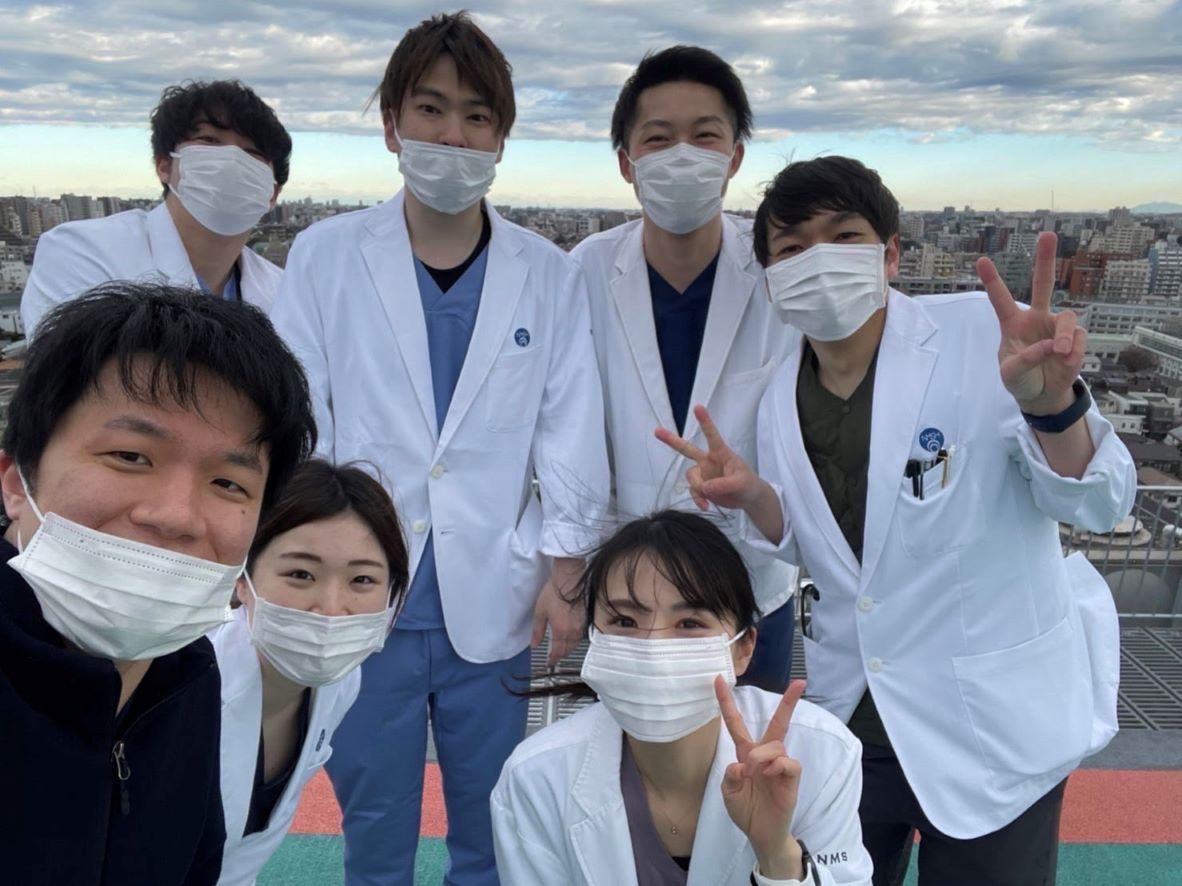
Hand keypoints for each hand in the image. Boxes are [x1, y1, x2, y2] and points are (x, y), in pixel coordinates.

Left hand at [531, 557, 585, 667]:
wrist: (569, 579)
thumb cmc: (554, 593)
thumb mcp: (540, 613)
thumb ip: (537, 631)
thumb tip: (534, 644)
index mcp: (561, 631)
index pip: (558, 652)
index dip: (553, 659)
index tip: (549, 663)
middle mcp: (573, 631)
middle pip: (568, 649)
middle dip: (561, 655)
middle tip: (555, 657)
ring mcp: (581, 625)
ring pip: (575, 643)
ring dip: (568, 648)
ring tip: (562, 648)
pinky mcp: (586, 618)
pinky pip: (580, 634)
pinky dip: (575, 639)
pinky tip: (571, 636)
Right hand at [654, 405, 761, 511]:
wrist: (748, 499)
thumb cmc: (748, 484)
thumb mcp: (741, 483)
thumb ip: (723, 485)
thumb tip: (704, 488)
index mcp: (721, 453)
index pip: (712, 436)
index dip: (705, 422)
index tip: (698, 407)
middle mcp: (708, 461)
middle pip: (686, 449)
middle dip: (671, 440)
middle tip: (657, 431)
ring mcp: (704, 474)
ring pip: (690, 477)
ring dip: (698, 488)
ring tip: (709, 496)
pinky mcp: (702, 487)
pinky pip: (693, 492)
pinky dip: (698, 499)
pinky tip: (706, 506)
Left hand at [716, 677, 804, 877]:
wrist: (761, 835)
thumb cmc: (746, 810)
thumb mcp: (728, 792)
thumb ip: (730, 776)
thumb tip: (742, 764)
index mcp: (747, 754)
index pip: (736, 724)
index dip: (726, 703)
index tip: (717, 679)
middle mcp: (765, 755)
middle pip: (778, 723)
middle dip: (789, 702)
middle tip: (799, 682)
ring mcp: (781, 766)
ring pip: (774, 744)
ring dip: (760, 757)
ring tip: (754, 775)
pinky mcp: (792, 778)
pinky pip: (787, 762)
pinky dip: (776, 766)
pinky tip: (769, 776)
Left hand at [977, 232, 1084, 415]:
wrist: (1041, 396)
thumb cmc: (1020, 380)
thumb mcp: (1011, 373)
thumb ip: (1026, 359)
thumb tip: (1052, 346)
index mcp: (1012, 323)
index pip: (1000, 300)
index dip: (992, 280)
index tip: (980, 260)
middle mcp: (1036, 319)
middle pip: (1043, 284)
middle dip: (1045, 259)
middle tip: (1048, 234)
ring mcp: (1057, 327)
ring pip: (1067, 318)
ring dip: (1065, 336)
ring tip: (1060, 352)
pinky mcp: (1075, 340)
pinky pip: (1079, 339)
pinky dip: (1074, 352)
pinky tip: (1067, 362)